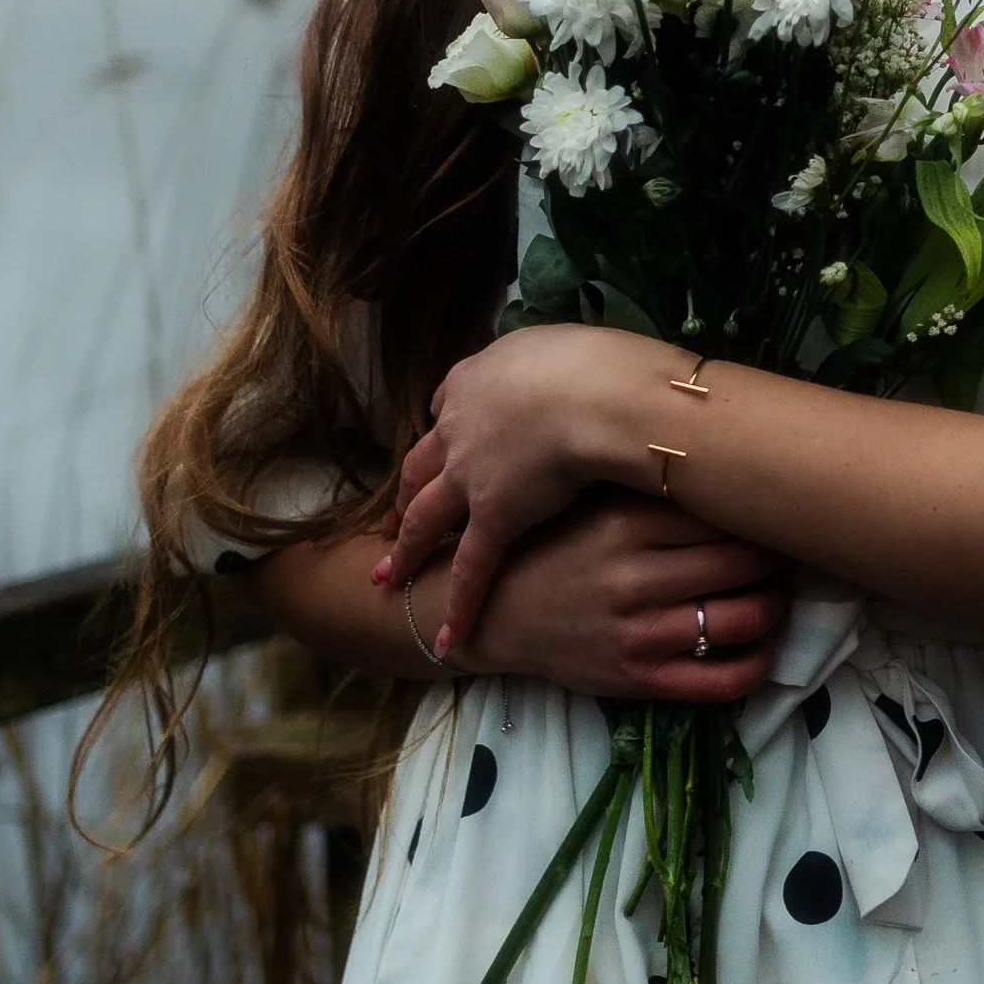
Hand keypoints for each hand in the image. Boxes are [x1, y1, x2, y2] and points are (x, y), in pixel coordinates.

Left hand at [375, 322, 662, 650]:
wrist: (597, 391)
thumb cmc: (595, 361)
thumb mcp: (561, 345)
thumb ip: (549, 363)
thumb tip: (566, 370)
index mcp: (476, 380)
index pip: (447, 408)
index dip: (442, 433)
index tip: (438, 446)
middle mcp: (460, 426)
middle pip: (421, 468)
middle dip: (403, 496)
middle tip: (387, 523)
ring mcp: (469, 474)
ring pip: (423, 518)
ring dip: (403, 550)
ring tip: (385, 578)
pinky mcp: (494, 517)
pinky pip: (471, 569)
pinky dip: (459, 604)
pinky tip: (446, 637)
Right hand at [450, 492, 786, 701]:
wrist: (494, 617)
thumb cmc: (550, 550)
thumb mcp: (592, 507)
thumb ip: (650, 493)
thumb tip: (726, 469)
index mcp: (626, 524)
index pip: (721, 512)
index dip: (759, 510)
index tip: (774, 506)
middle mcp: (637, 578)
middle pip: (744, 562)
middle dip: (778, 555)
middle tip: (788, 548)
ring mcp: (639, 633)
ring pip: (744, 619)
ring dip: (776, 606)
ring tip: (776, 594)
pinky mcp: (638, 679)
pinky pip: (719, 681)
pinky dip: (757, 666)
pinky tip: (763, 650)